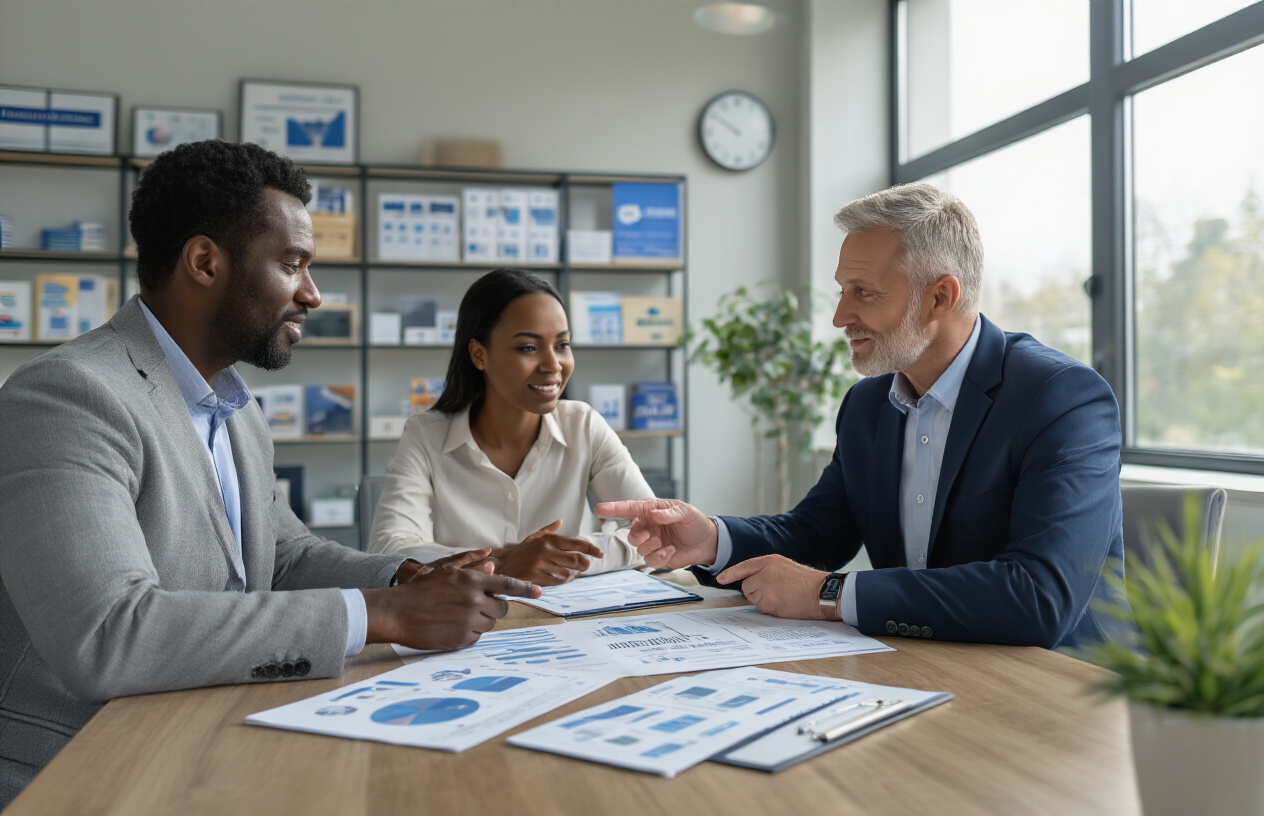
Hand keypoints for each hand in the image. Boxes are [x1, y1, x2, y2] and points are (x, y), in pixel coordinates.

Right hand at [363, 549, 540, 649]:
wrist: (397, 613)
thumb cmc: (419, 590)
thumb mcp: (445, 571)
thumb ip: (471, 568)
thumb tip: (493, 565)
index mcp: (472, 581)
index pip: (507, 584)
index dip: (526, 589)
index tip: (540, 592)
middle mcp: (475, 600)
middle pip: (501, 607)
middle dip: (493, 606)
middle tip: (475, 605)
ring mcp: (470, 621)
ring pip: (490, 622)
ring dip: (480, 620)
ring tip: (457, 615)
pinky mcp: (463, 638)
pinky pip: (477, 636)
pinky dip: (469, 633)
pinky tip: (451, 626)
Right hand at [493, 520, 604, 585]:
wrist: (501, 566)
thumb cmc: (520, 552)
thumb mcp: (533, 538)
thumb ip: (548, 530)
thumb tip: (560, 521)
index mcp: (548, 539)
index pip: (576, 543)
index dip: (591, 549)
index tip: (600, 554)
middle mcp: (545, 550)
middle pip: (576, 560)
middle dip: (584, 565)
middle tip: (585, 567)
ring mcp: (541, 565)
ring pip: (568, 573)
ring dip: (572, 575)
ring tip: (571, 573)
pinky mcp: (536, 578)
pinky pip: (557, 582)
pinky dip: (563, 582)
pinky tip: (561, 579)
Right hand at [594, 499, 717, 569]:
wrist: (707, 542)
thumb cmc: (694, 522)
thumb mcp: (686, 512)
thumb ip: (669, 513)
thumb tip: (654, 514)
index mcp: (652, 512)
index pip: (630, 509)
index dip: (613, 509)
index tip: (599, 508)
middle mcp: (649, 527)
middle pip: (631, 534)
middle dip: (637, 536)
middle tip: (650, 536)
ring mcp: (652, 543)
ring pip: (639, 548)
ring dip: (650, 547)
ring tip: (665, 544)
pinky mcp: (658, 557)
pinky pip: (650, 560)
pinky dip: (660, 557)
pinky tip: (671, 551)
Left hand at [717, 555, 829, 619]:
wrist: (822, 592)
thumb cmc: (806, 582)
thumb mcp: (785, 567)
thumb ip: (767, 570)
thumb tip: (750, 582)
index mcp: (770, 561)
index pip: (744, 566)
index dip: (730, 573)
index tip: (720, 579)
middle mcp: (765, 572)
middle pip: (746, 586)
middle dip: (755, 592)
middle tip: (775, 593)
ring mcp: (766, 587)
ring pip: (753, 598)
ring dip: (764, 601)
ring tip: (782, 597)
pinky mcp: (770, 601)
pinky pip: (761, 608)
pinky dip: (770, 609)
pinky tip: (783, 604)